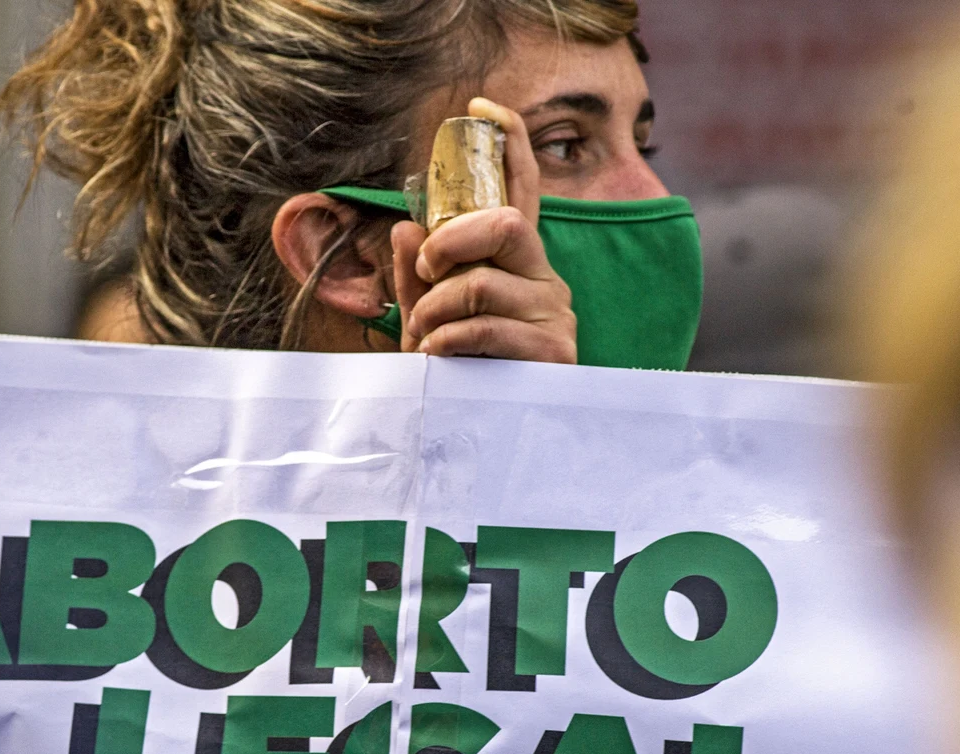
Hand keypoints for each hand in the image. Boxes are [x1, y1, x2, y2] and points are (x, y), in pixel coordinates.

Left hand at [392, 97, 577, 363]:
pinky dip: (449, 341)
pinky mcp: (554, 353)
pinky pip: (489, 328)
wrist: (481, 439)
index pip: (520, 191)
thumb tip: (406, 226)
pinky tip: (438, 358)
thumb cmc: (457, 375)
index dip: (509, 144)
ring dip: (436, 310)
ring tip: (424, 338)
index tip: (482, 108)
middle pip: (504, 225)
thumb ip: (417, 278)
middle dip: (450, 243)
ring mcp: (552, 314)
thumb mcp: (426, 322)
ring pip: (483, 283)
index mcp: (515, 264)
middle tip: (426, 269)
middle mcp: (542, 279)